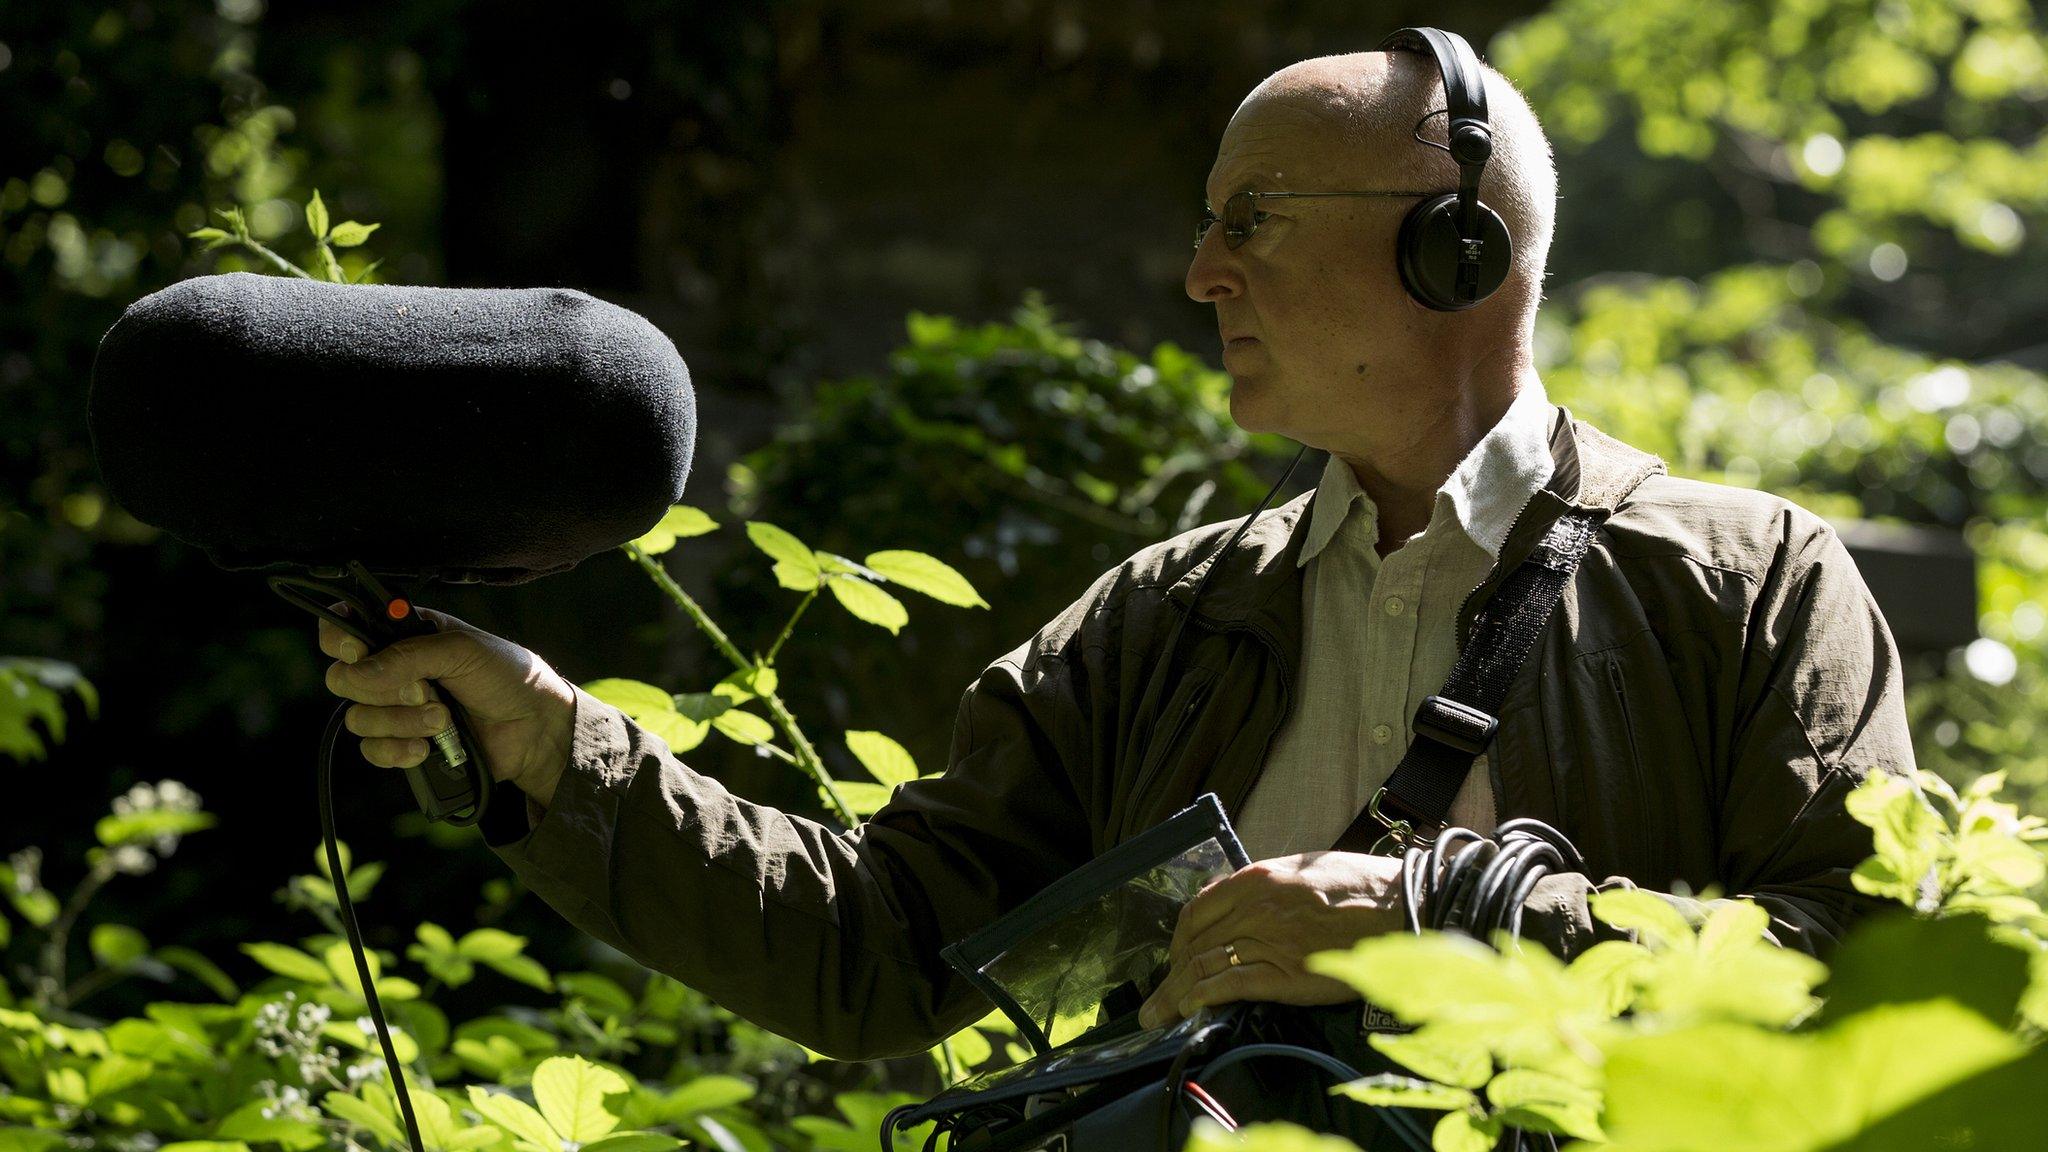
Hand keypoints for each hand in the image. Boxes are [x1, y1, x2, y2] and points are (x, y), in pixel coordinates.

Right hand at [317, 604, 575, 806]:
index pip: (347, 627)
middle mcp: (392, 671)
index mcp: (404, 635)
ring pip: (358, 719)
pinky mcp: (403, 744)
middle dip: (384, 689)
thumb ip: (408, 655)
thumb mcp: (462, 650)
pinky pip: (372, 751)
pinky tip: (426, 748)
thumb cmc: (506, 676)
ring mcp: (396, 710)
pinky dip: (398, 750)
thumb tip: (358, 670)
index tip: (355, 650)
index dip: (338, 639)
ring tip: (443, 719)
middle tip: (426, 690)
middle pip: (343, 679)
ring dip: (402, 721)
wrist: (534, 728)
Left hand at [1137, 850, 1404, 1029]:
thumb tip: (1236, 907)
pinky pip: (1231, 986)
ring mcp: (1269, 941)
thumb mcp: (1302, 870)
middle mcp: (1254, 908)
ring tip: (1158, 1016)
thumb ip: (1265, 889)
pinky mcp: (1286, 974)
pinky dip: (1204, 999)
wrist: (1401, 905)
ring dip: (1175, 995)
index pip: (1196, 911)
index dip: (1178, 940)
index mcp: (1256, 879)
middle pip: (1193, 944)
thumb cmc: (1359, 887)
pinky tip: (1191, 1011)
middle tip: (1154, 1002)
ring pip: (1204, 967)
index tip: (1174, 960)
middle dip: (1168, 975)